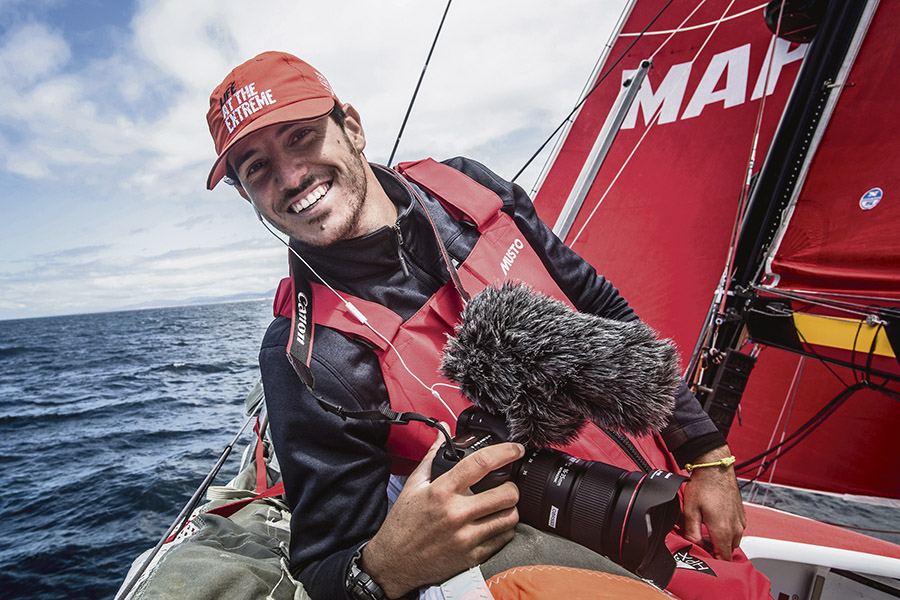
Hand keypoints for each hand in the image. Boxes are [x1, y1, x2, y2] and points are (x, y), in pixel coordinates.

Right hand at [361, 427, 522, 597]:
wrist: (394, 563)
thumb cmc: (402, 524)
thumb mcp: (413, 485)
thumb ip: (432, 457)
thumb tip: (443, 434)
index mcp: (442, 492)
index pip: (480, 464)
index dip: (504, 452)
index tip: (515, 449)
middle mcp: (456, 514)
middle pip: (506, 494)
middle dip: (511, 486)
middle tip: (506, 485)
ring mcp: (466, 538)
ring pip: (510, 517)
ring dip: (510, 508)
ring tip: (500, 505)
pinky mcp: (472, 557)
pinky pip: (503, 539)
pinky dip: (504, 529)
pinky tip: (493, 524)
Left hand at [681, 445, 744, 560]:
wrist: (715, 469)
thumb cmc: (703, 487)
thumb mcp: (690, 511)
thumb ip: (692, 533)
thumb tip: (694, 546)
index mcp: (723, 531)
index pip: (723, 559)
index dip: (713, 563)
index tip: (704, 560)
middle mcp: (735, 529)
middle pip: (728, 552)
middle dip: (715, 552)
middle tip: (701, 544)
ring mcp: (740, 522)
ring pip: (732, 542)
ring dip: (721, 541)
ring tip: (706, 531)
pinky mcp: (741, 515)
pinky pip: (736, 531)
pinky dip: (726, 532)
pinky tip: (714, 521)